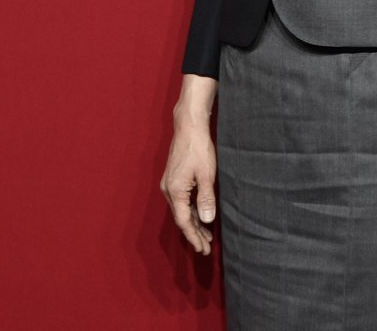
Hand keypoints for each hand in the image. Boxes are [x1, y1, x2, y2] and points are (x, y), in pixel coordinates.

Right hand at [161, 120, 217, 255]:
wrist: (189, 128)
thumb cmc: (199, 149)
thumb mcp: (207, 174)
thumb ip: (206, 198)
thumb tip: (207, 220)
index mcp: (175, 191)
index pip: (184, 221)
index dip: (193, 236)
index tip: (202, 249)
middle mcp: (169, 191)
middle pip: (182, 219)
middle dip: (194, 234)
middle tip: (205, 249)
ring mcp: (170, 185)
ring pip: (182, 211)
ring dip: (194, 224)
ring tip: (206, 236)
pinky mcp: (174, 180)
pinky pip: (182, 202)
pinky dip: (192, 212)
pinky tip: (201, 217)